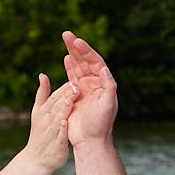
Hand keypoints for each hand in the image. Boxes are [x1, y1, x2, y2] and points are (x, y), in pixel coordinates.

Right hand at [21, 73, 75, 172]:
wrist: (36, 159)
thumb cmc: (40, 132)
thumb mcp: (38, 111)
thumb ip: (42, 93)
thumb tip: (42, 75)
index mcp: (44, 111)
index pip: (55, 97)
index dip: (64, 89)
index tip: (74, 79)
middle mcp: (47, 120)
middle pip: (57, 106)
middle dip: (66, 96)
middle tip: (75, 85)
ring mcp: (51, 132)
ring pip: (58, 119)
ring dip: (63, 110)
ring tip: (70, 100)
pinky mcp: (56, 145)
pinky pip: (59, 136)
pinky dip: (62, 129)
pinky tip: (65, 123)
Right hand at [61, 31, 118, 148]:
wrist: (91, 140)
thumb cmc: (101, 124)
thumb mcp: (108, 105)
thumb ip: (109, 86)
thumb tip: (104, 68)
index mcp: (104, 83)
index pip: (95, 62)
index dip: (86, 51)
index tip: (77, 41)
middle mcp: (95, 84)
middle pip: (86, 61)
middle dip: (76, 47)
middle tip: (66, 34)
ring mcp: (86, 89)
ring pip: (79, 66)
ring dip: (73, 53)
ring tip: (66, 40)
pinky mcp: (76, 95)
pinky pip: (73, 77)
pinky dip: (70, 67)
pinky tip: (66, 58)